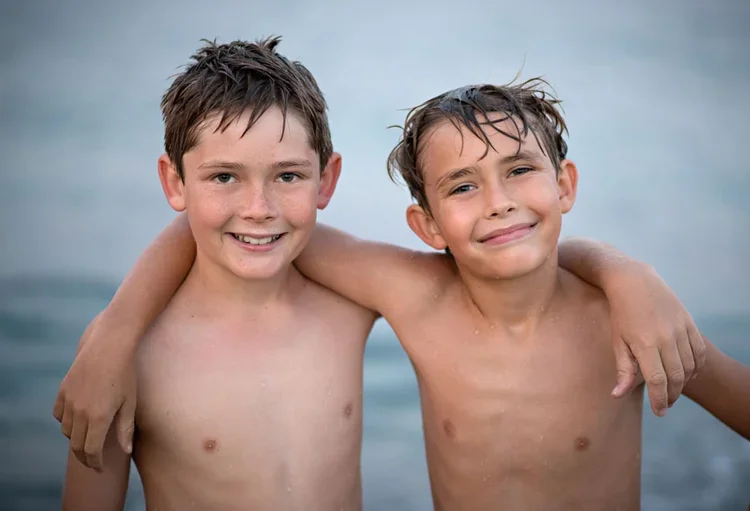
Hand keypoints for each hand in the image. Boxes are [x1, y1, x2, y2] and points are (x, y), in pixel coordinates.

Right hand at [53, 314, 136, 470]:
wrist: (109, 346)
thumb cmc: (126, 374)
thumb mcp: (130, 402)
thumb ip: (126, 429)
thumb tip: (126, 451)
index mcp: (99, 417)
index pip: (91, 450)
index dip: (94, 462)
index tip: (99, 468)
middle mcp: (80, 411)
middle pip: (76, 445)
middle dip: (84, 457)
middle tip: (93, 461)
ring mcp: (69, 401)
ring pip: (66, 431)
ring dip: (75, 439)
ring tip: (87, 440)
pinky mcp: (63, 391)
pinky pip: (58, 414)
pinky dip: (65, 422)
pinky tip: (76, 421)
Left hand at [606, 263, 705, 416]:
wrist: (633, 281)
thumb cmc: (621, 313)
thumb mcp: (617, 341)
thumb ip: (623, 369)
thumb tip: (618, 395)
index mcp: (645, 344)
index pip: (658, 381)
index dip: (660, 400)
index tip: (659, 412)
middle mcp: (667, 338)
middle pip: (676, 377)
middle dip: (672, 395)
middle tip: (665, 404)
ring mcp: (681, 329)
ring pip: (690, 366)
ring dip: (684, 383)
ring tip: (673, 390)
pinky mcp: (689, 323)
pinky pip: (699, 351)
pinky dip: (696, 366)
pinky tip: (686, 373)